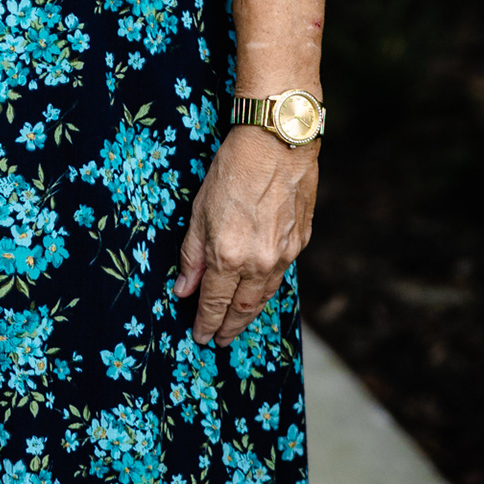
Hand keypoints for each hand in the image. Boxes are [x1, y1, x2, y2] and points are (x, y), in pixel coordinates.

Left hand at [174, 126, 317, 345]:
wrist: (277, 142)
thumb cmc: (233, 168)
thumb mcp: (199, 210)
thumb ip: (191, 255)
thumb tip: (183, 289)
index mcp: (228, 256)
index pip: (213, 302)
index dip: (205, 323)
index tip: (199, 337)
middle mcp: (258, 263)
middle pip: (242, 308)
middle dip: (229, 328)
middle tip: (219, 341)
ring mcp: (283, 255)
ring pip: (265, 296)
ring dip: (250, 315)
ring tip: (237, 325)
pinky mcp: (300, 243)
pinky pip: (281, 276)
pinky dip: (267, 289)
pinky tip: (259, 293)